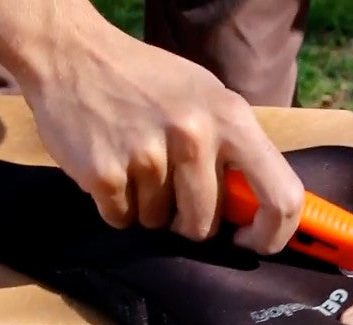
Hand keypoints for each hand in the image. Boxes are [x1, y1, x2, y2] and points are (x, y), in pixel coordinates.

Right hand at [17, 22, 303, 253]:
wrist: (70, 54)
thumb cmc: (145, 79)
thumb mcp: (207, 95)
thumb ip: (235, 145)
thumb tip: (259, 205)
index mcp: (231, 117)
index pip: (281, 195)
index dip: (273, 233)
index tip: (253, 241)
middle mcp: (194, 135)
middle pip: (205, 223)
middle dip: (188, 223)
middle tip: (172, 194)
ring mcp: (147, 155)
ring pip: (159, 223)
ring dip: (147, 208)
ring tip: (135, 164)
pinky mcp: (105, 173)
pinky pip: (121, 219)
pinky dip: (116, 206)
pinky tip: (110, 167)